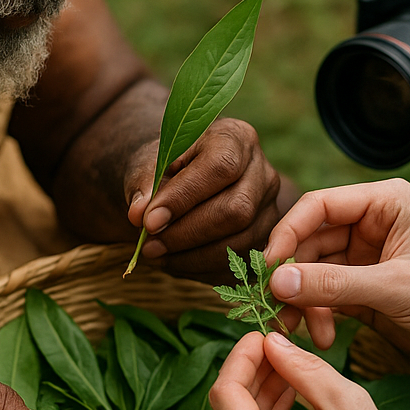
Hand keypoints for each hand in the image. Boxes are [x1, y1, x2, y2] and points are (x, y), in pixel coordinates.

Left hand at [126, 117, 295, 278]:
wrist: (180, 182)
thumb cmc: (166, 169)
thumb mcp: (148, 164)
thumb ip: (144, 183)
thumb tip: (140, 215)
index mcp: (236, 139)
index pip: (220, 167)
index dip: (184, 198)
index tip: (148, 221)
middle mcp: (263, 172)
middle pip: (236, 209)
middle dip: (187, 233)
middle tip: (150, 245)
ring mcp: (269, 209)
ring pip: (240, 242)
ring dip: (192, 257)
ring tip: (156, 255)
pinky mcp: (265, 240)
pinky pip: (240, 264)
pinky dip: (202, 270)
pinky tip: (175, 262)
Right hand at [263, 179, 409, 392]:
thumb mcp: (396, 288)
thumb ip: (335, 284)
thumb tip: (278, 281)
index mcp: (385, 204)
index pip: (320, 206)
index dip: (288, 232)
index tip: (268, 266)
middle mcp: (372, 225)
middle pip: (310, 241)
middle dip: (293, 276)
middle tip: (275, 307)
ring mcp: (367, 258)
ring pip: (314, 272)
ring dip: (303, 301)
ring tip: (299, 330)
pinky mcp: (366, 289)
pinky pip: (326, 296)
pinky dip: (318, 315)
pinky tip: (323, 337)